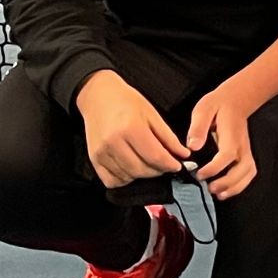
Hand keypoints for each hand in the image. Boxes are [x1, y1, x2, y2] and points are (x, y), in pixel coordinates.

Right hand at [76, 70, 187, 189]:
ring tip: (148, 163)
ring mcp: (101, 153)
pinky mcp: (94, 159)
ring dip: (142, 175)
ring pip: (128, 177)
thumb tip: (183, 154)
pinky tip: (131, 169)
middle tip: (164, 164)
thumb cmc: (126, 102)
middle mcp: (114, 142)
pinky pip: (111, 180)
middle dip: (158, 171)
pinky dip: (124, 179)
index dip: (170, 164)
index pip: (155, 156)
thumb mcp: (152, 114)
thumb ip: (168, 137)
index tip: (178, 165)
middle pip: (141, 170)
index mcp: (131, 128)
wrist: (99, 97)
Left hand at [187, 82, 257, 200]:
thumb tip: (193, 147)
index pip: (227, 155)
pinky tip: (226, 191)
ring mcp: (246, 151)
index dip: (214, 168)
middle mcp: (242, 145)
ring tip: (218, 194)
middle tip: (209, 189)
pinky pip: (248, 174)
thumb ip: (198, 127)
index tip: (199, 174)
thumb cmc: (218, 105)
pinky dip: (239, 186)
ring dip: (235, 187)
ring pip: (248, 173)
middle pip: (243, 169)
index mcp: (231, 135)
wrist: (237, 99)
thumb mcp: (203, 109)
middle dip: (227, 183)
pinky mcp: (246, 155)